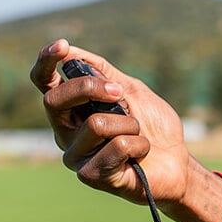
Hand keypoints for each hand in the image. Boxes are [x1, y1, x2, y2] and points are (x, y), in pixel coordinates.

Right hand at [29, 39, 221, 221]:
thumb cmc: (152, 126)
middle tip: (120, 93)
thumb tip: (71, 52)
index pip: (45, 84)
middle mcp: (65, 133)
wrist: (176, 163)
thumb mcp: (130, 90)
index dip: (46, 62)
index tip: (62, 46)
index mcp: (71, 110)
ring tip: (137, 135)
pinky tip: (140, 155)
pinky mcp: (90, 175)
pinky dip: (139, 144)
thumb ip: (103, 72)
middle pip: (54, 100)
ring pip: (95, 124)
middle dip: (90, 87)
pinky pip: (117, 146)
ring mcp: (75, 156)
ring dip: (129, 124)